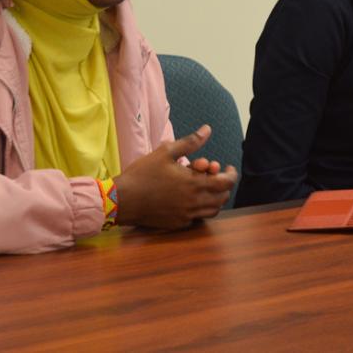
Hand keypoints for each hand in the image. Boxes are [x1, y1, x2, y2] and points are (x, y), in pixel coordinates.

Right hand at [114, 125, 237, 228]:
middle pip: (222, 197)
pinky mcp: (177, 224)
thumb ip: (190, 142)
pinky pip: (197, 218)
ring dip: (214, 198)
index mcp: (194, 184)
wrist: (121, 200)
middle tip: (214, 175)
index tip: (226, 167)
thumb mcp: (166, 152)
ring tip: (205, 186)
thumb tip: (207, 129)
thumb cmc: (142, 174)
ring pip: (213, 210)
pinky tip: (189, 198)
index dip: (231, 174)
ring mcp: (186, 215)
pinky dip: (200, 208)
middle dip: (223, 185)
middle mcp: (194, 203)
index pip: (226, 183)